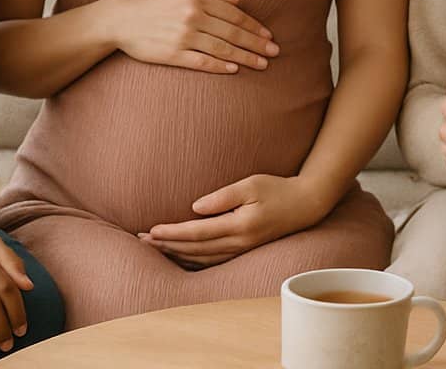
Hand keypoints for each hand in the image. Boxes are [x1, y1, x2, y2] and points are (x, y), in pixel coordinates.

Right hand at [108, 0, 278, 73]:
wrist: (123, 19)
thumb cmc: (156, 3)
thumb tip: (237, 1)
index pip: (234, 14)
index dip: (254, 26)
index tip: (268, 35)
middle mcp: (192, 16)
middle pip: (232, 32)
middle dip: (256, 43)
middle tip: (274, 52)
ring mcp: (183, 36)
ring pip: (222, 49)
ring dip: (245, 57)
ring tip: (262, 64)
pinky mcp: (172, 53)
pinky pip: (202, 62)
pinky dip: (219, 66)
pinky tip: (234, 70)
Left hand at [140, 175, 328, 267]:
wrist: (304, 206)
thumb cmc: (277, 189)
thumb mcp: (251, 184)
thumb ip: (222, 196)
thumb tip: (194, 208)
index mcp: (239, 226)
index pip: (197, 233)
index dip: (172, 234)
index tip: (151, 231)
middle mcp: (238, 243)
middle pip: (194, 249)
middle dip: (166, 246)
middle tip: (141, 241)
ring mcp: (240, 250)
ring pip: (201, 258)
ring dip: (175, 254)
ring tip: (153, 247)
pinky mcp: (242, 251)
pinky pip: (211, 261)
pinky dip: (191, 260)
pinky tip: (179, 256)